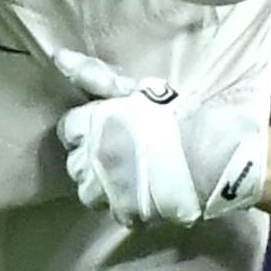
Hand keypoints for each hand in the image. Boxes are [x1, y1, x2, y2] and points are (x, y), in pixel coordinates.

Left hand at [54, 48, 268, 225]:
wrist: (211, 151)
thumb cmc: (172, 115)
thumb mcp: (134, 89)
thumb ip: (95, 76)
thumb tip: (59, 58)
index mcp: (92, 125)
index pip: (67, 129)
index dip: (86, 128)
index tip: (107, 128)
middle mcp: (92, 159)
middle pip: (74, 164)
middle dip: (92, 157)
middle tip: (120, 150)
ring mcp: (108, 189)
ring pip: (88, 192)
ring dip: (103, 184)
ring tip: (128, 174)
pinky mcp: (125, 212)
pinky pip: (112, 210)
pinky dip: (123, 203)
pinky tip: (141, 190)